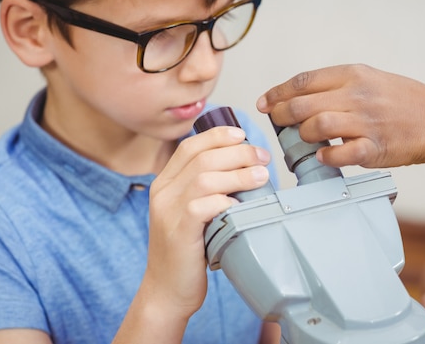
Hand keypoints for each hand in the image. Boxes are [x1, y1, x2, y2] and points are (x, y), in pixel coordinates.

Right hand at [145, 126, 270, 317]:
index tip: (243, 135)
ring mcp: (168, 212)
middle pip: (202, 157)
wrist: (166, 290)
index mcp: (164, 183)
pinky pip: (203, 206)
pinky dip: (226, 201)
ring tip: (262, 176)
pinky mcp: (179, 232)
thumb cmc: (187, 250)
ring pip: (205, 178)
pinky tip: (241, 205)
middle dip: (238, 152)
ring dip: (239, 174)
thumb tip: (245, 167)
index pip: (190, 146)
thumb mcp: (191, 212)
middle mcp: (162, 193)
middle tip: (262, 158)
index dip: (218, 136)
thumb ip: (206, 189)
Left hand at [257, 64, 424, 168]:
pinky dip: (325, 156)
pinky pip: (340, 153)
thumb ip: (338, 85)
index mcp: (354, 74)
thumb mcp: (370, 79)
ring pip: (317, 126)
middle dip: (281, 115)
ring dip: (302, 135)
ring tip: (302, 139)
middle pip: (303, 104)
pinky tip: (322, 156)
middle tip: (275, 122)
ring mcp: (366, 122)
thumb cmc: (403, 101)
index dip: (278, 92)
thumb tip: (300, 96)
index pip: (304, 81)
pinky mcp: (374, 147)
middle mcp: (357, 95)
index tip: (265, 102)